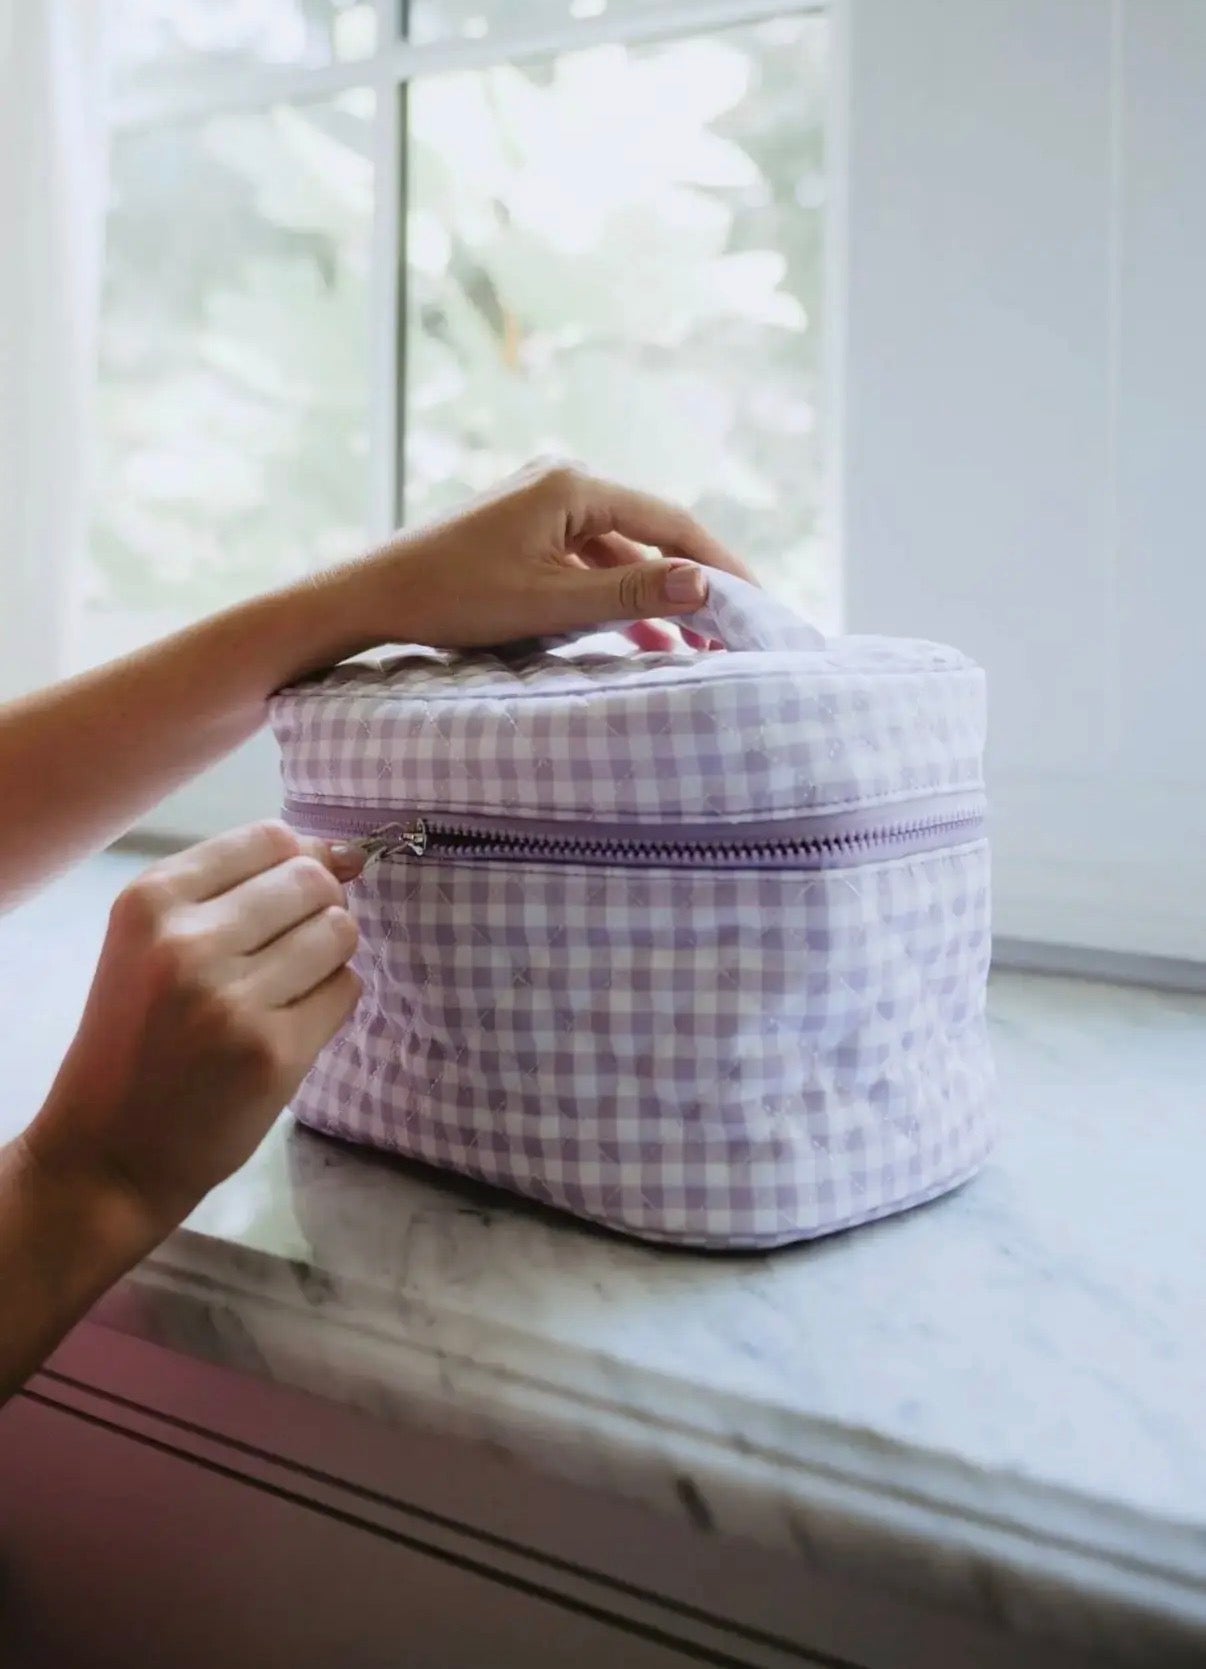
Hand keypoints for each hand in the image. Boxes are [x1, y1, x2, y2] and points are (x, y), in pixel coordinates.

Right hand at [22, 821, 365, 1240]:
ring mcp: (234, 998)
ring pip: (339, 932)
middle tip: (290, 948)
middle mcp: (189, 941)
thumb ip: (233, 890)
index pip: (269, 838)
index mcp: (151, 902)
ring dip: (330, 954)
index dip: (299, 857)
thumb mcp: (152, 946)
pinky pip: (347, 989)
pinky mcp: (276, 1050)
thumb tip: (342, 854)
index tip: (297, 888)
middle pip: (312, 880)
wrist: (111, 1152)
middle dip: (319, 906)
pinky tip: (290, 1024)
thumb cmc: (137, 1038)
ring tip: (288, 987)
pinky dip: (332, 1001)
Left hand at [336, 461, 755, 650]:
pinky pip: (589, 561)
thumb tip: (705, 585)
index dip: (720, 565)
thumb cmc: (454, 598)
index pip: (672, 522)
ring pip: (621, 552)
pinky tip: (640, 634)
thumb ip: (631, 593)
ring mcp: (542, 503)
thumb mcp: (551, 603)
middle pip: (652, 532)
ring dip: (654, 596)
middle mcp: (563, 481)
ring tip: (694, 644)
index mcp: (574, 485)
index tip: (757, 604)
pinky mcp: (525, 530)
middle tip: (735, 627)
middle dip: (692, 583)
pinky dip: (616, 595)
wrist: (373, 597)